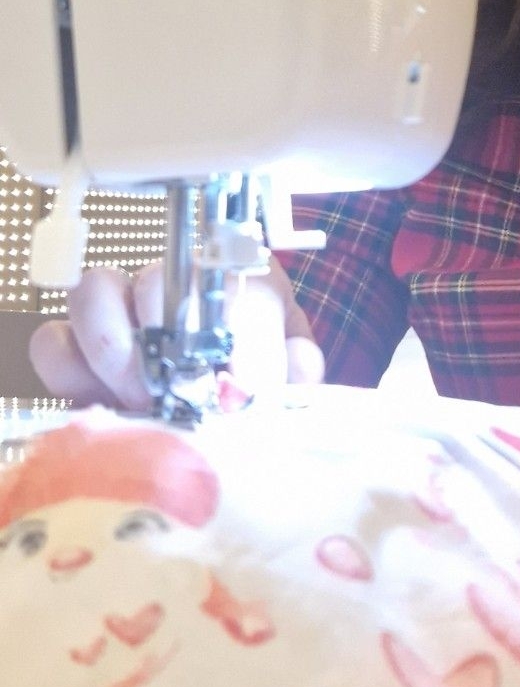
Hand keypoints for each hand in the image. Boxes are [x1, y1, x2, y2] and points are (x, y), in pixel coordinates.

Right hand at [28, 257, 324, 410]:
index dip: (245, 336)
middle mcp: (179, 283)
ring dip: (114, 353)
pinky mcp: (74, 349)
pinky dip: (69, 373)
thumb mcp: (290, 375)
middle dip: (166, 346)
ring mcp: (121, 310)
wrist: (216, 407)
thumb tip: (297, 367)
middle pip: (155, 279)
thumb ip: (299, 372)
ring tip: (140, 402)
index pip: (241, 280)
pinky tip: (100, 403)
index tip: (243, 389)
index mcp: (245, 283)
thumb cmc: (259, 377)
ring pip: (94, 293)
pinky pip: (52, 342)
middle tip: (179, 397)